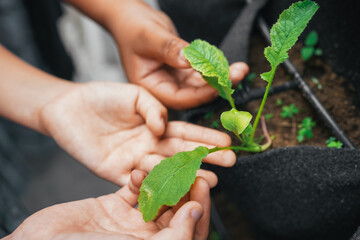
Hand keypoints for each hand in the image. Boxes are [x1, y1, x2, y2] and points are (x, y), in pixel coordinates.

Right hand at [6, 170, 210, 239]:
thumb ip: (172, 236)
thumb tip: (197, 213)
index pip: (191, 230)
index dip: (201, 206)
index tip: (203, 183)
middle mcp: (147, 238)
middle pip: (176, 210)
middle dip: (184, 187)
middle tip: (189, 166)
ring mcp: (129, 223)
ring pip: (157, 196)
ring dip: (162, 180)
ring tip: (165, 165)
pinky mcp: (112, 208)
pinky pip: (133, 190)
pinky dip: (138, 179)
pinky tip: (137, 172)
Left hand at [40, 82, 235, 185]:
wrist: (69, 108)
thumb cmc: (101, 97)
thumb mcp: (132, 93)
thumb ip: (152, 108)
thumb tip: (163, 128)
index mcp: (156, 125)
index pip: (186, 133)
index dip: (206, 137)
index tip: (226, 141)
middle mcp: (150, 145)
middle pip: (182, 154)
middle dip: (207, 157)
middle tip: (231, 161)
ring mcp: (135, 160)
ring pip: (166, 170)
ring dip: (189, 175)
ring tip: (211, 179)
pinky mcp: (117, 173)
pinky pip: (138, 182)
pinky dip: (156, 185)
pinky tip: (174, 187)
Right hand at [105, 0, 248, 109]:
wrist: (130, 17)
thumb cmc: (132, 26)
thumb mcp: (149, 36)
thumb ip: (169, 49)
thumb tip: (190, 60)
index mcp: (149, 87)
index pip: (177, 98)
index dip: (199, 94)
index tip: (218, 83)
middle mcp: (162, 87)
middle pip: (192, 94)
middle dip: (216, 86)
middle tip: (236, 75)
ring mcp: (173, 79)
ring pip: (200, 85)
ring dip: (220, 78)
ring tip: (240, 69)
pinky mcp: (181, 71)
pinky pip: (201, 74)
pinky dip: (215, 69)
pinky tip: (230, 65)